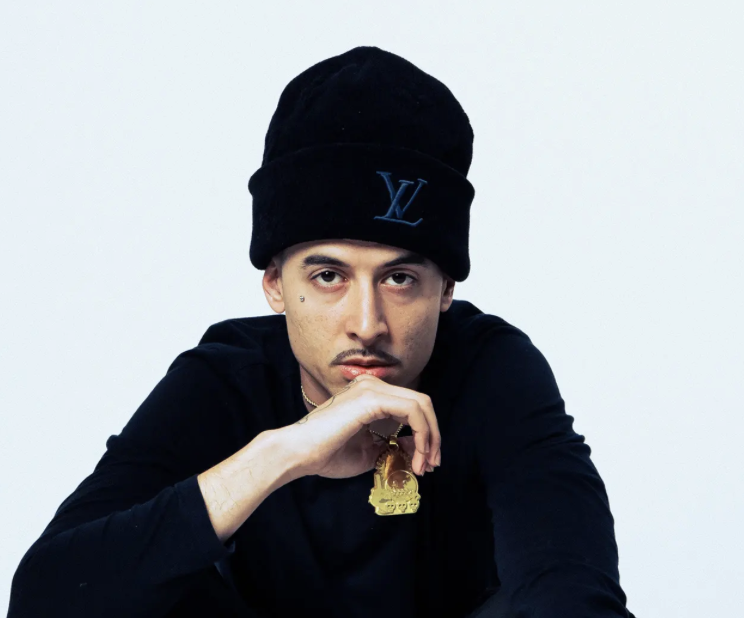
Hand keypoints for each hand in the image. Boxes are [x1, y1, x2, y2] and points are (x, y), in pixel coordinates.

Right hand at [280, 374, 440, 479]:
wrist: (298, 453)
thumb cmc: (326, 454)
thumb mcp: (370, 452)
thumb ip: (393, 446)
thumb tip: (417, 446)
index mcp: (371, 395)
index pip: (412, 407)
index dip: (426, 434)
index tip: (426, 462)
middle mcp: (373, 385)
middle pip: (422, 403)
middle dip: (433, 436)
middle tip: (432, 464)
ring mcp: (372, 388)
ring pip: (421, 405)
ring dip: (429, 437)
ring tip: (425, 464)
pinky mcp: (371, 398)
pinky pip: (411, 410)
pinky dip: (421, 433)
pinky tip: (416, 454)